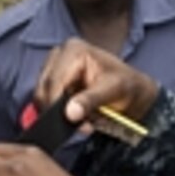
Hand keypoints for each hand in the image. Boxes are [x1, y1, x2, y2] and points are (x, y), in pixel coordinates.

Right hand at [36, 37, 159, 127]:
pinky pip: (46, 100)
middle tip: (83, 125)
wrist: (132, 90)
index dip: (57, 105)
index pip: (54, 82)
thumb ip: (90, 101)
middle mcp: (60, 53)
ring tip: (84, 120)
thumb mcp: (113, 92)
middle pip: (44, 89)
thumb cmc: (127, 85)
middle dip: (60, 111)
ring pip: (42, 96)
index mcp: (74, 50)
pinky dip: (59, 111)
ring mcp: (54, 65)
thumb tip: (70, 113)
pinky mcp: (53, 79)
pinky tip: (77, 114)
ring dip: (60, 113)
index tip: (70, 123)